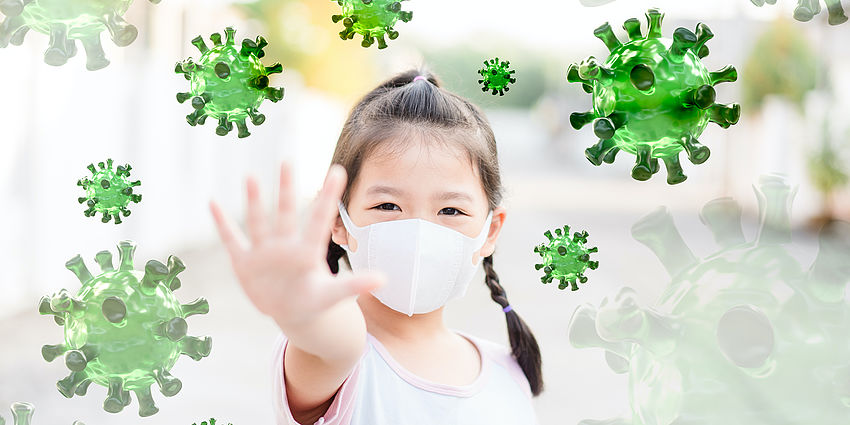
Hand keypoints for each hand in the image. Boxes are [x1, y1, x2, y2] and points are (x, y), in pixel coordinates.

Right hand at [210, 163, 384, 327]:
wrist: (292, 310)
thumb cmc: (314, 299)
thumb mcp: (333, 296)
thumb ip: (355, 285)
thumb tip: (385, 280)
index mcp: (307, 252)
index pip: (319, 220)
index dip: (328, 197)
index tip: (338, 170)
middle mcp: (286, 245)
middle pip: (287, 213)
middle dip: (287, 189)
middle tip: (288, 160)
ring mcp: (264, 252)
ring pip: (259, 222)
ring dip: (254, 201)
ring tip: (251, 176)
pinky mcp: (245, 262)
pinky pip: (232, 239)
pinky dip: (222, 224)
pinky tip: (213, 202)